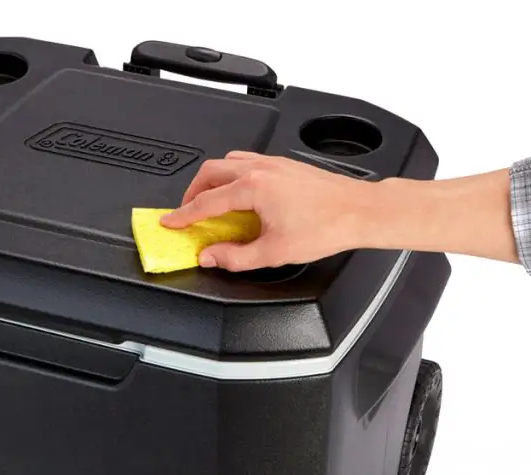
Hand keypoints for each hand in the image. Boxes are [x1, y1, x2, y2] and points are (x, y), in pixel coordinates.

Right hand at [160, 151, 375, 270]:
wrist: (360, 211)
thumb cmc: (327, 226)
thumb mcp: (275, 252)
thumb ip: (236, 257)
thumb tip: (211, 256)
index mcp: (253, 187)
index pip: (206, 202)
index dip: (183, 215)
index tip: (169, 222)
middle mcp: (260, 169)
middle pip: (210, 172)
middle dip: (193, 192)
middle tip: (187, 212)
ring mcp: (273, 163)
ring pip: (228, 162)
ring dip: (212, 180)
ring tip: (210, 201)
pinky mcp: (285, 164)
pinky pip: (247, 161)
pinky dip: (233, 174)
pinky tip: (240, 193)